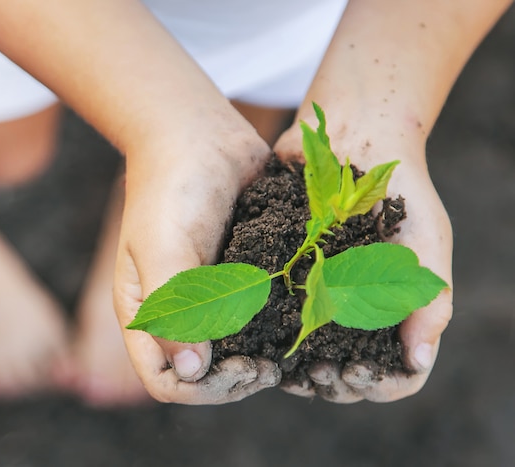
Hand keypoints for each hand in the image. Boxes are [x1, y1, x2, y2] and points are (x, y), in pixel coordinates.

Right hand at [114, 127, 281, 403]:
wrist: (200, 137)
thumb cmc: (171, 189)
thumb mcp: (162, 246)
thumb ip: (174, 308)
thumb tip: (192, 372)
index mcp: (150, 313)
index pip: (167, 380)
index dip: (206, 387)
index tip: (245, 367)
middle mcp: (180, 313)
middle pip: (206, 375)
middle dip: (240, 380)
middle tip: (272, 365)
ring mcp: (214, 296)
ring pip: (237, 351)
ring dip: (265, 358)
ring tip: (293, 346)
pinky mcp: (244, 277)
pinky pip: (260, 317)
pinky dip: (280, 327)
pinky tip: (305, 317)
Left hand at [273, 121, 452, 402]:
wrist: (356, 140)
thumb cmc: (401, 190)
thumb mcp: (426, 241)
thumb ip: (429, 300)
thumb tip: (418, 362)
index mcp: (392, 312)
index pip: (392, 373)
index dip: (378, 383)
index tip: (359, 373)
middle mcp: (351, 311)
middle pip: (343, 370)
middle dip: (332, 380)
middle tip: (317, 373)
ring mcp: (314, 295)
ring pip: (303, 352)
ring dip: (295, 366)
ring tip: (286, 364)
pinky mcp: (280, 272)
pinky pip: (270, 313)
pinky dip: (264, 330)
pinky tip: (256, 331)